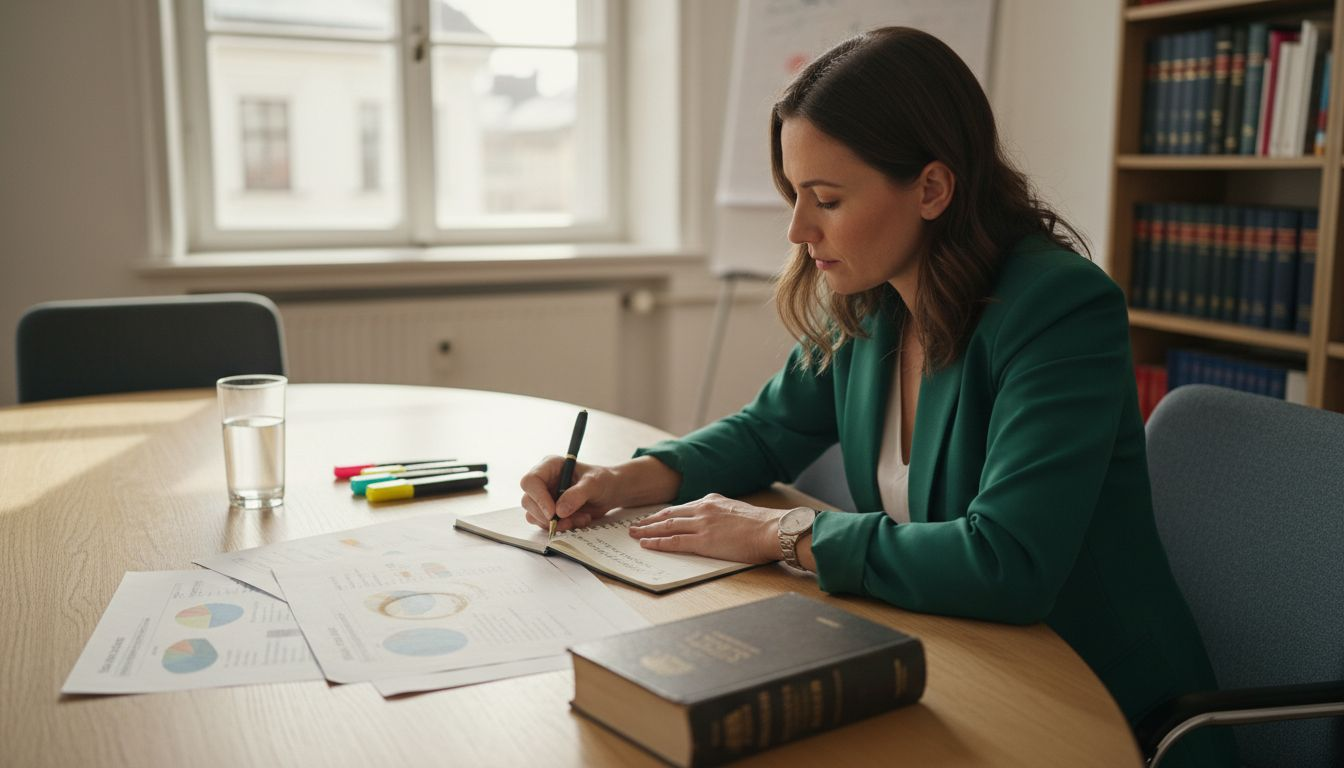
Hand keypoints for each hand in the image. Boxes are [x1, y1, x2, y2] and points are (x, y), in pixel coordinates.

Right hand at [519, 456, 621, 531]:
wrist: (610, 492)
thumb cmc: (602, 480)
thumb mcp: (594, 483)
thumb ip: (577, 495)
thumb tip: (559, 511)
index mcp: (549, 466)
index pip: (530, 481)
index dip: (538, 498)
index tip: (553, 514)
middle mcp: (543, 481)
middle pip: (528, 501)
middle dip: (546, 516)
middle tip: (567, 522)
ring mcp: (544, 497)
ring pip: (534, 515)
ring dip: (556, 523)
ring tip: (580, 519)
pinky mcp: (549, 511)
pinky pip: (545, 524)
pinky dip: (562, 527)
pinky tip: (579, 520)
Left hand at [628, 494, 786, 563]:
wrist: (772, 529)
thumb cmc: (762, 525)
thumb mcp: (738, 511)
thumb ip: (723, 514)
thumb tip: (717, 522)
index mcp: (712, 501)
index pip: (682, 508)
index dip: (666, 514)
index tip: (654, 517)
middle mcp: (703, 509)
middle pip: (669, 514)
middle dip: (650, 520)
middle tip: (635, 524)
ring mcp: (701, 525)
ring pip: (667, 526)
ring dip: (648, 530)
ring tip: (634, 533)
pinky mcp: (703, 541)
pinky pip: (673, 542)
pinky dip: (657, 542)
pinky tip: (646, 544)